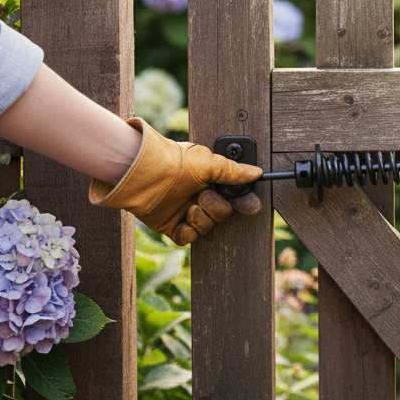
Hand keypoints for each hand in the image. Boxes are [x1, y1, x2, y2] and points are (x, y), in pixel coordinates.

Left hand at [89, 118, 262, 245]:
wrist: (143, 174)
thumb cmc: (175, 162)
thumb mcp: (210, 163)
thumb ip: (234, 172)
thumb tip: (256, 173)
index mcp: (208, 180)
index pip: (233, 195)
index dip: (243, 202)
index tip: (251, 206)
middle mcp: (198, 196)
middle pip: (222, 213)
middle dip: (216, 207)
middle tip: (204, 197)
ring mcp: (184, 212)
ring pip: (207, 226)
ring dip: (202, 218)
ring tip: (190, 207)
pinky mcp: (171, 226)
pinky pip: (188, 237)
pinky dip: (188, 230)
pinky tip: (184, 218)